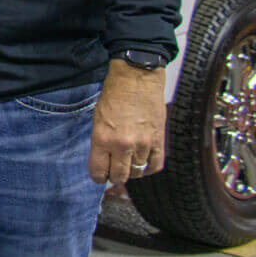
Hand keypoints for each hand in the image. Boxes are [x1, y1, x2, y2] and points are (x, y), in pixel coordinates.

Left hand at [89, 60, 167, 184]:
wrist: (136, 79)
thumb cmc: (113, 96)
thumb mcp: (97, 119)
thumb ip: (101, 142)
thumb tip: (105, 161)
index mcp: (102, 138)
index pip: (98, 171)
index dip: (98, 177)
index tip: (99, 176)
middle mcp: (122, 145)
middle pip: (119, 176)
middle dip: (115, 176)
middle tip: (114, 171)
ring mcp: (142, 144)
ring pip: (138, 172)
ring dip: (132, 171)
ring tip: (128, 163)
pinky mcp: (158, 141)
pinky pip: (155, 166)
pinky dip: (149, 167)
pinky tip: (143, 161)